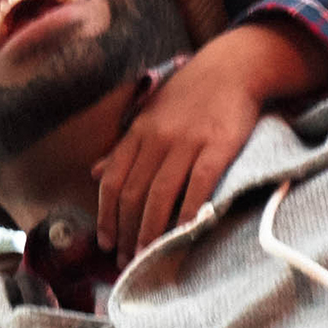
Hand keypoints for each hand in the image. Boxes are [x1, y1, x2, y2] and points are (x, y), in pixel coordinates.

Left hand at [93, 23, 327, 262]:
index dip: (106, 215)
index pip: (114, 180)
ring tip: (148, 256)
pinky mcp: (218, 145)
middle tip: (126, 260)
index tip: (105, 242)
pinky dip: (190, 210)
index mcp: (138, 131)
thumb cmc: (189, 94)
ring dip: (151, 230)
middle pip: (135, 193)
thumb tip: (96, 172)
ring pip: (161, 193)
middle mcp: (157, 137)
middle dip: (127, 231)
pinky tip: (185, 232)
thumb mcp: (149, 113)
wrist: (232, 67)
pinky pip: (200, 183)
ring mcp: (188, 141)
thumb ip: (124, 146)